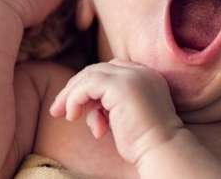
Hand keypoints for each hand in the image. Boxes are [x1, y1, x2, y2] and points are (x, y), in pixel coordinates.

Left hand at [49, 59, 184, 165]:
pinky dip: (76, 98)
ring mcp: (131, 75)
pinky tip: (72, 115)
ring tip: (67, 116)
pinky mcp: (120, 85)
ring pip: (91, 74)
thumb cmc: (144, 141)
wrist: (162, 150)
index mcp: (146, 75)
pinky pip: (88, 84)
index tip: (77, 106)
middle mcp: (140, 70)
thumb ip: (110, 104)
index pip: (111, 70)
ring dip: (73, 94)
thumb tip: (88, 106)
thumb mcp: (125, 116)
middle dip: (76, 88)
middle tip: (58, 109)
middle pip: (99, 70)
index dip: (91, 86)